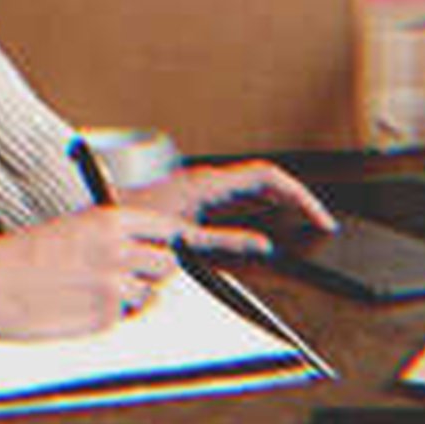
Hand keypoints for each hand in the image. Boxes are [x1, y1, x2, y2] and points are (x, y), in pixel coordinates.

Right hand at [0, 207, 183, 337]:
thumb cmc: (23, 254)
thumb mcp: (73, 226)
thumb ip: (114, 235)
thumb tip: (146, 248)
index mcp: (110, 221)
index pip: (167, 229)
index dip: (180, 238)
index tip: (187, 244)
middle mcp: (118, 252)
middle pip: (168, 263)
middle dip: (157, 268)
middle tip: (138, 271)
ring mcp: (113, 287)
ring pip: (148, 294)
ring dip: (131, 294)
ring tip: (93, 288)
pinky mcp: (104, 318)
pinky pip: (123, 316)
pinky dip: (108, 313)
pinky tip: (80, 304)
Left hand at [117, 161, 337, 256]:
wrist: (103, 218)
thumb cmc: (136, 226)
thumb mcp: (185, 242)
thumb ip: (228, 244)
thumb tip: (265, 246)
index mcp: (209, 182)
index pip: (268, 177)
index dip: (298, 194)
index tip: (318, 215)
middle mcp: (209, 179)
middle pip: (267, 180)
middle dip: (297, 199)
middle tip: (321, 224)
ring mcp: (204, 186)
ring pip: (256, 187)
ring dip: (283, 202)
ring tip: (306, 224)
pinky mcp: (199, 196)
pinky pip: (242, 196)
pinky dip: (264, 207)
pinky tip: (273, 223)